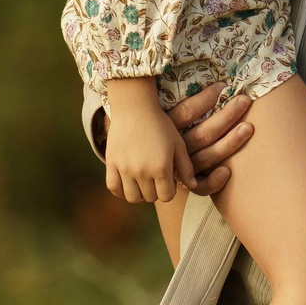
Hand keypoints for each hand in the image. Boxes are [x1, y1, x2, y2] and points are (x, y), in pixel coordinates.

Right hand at [105, 82, 194, 204]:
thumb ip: (186, 167)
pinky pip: (114, 188)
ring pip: (132, 197)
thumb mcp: (178, 144)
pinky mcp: (111, 163)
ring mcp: (124, 168)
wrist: (135, 107)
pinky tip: (127, 182)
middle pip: (150, 197)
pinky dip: (121, 190)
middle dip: (155, 191)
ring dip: (139, 193)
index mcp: (161, 167)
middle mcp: (142, 171)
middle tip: (155, 178)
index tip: (168, 180)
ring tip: (142, 181)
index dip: (169, 190)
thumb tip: (194, 186)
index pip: (166, 196)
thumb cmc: (161, 124)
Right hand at [166, 87, 256, 197]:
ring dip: (229, 143)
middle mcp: (172, 150)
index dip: (205, 99)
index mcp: (165, 130)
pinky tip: (228, 171)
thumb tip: (207, 82)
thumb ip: (179, 105)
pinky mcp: (185, 185)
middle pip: (201, 134)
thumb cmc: (155, 134)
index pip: (186, 112)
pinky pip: (201, 187)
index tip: (223, 86)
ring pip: (206, 158)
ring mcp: (179, 170)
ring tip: (248, 128)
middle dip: (225, 116)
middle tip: (244, 100)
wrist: (141, 167)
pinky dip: (214, 181)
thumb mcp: (162, 117)